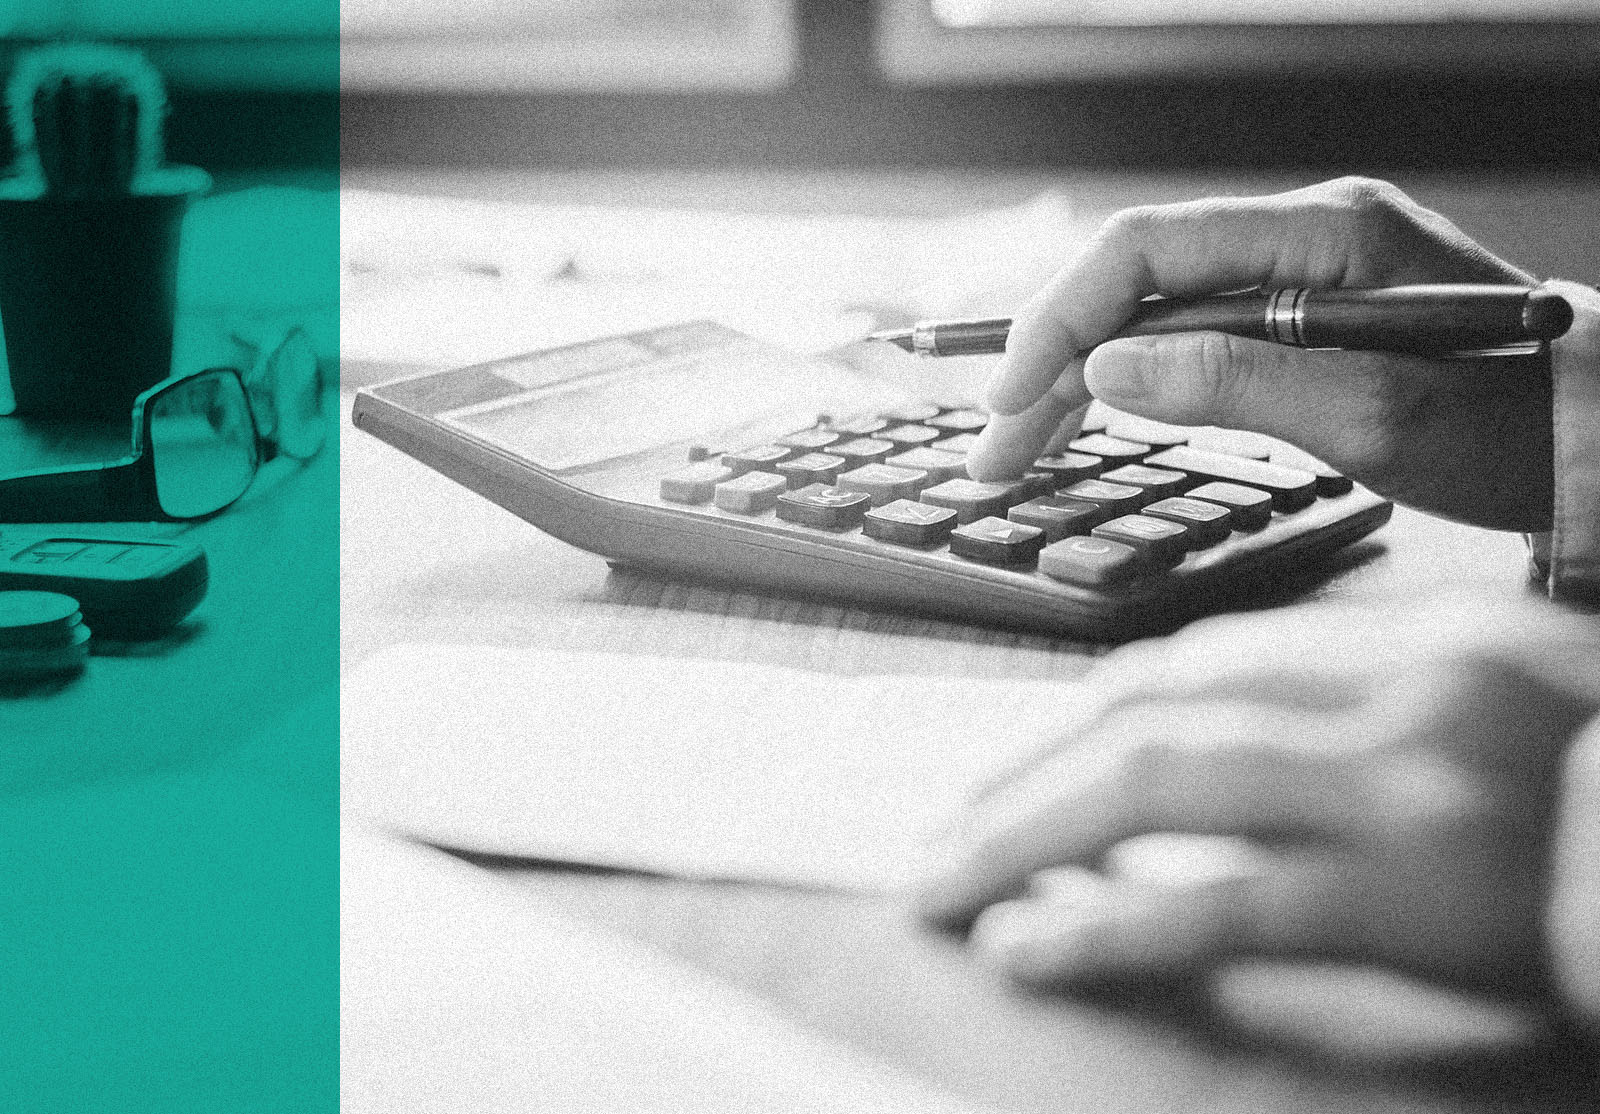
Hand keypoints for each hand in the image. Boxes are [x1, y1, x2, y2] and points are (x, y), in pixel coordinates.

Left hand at [909, 598, 1599, 997]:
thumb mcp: (1495, 708)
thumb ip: (1363, 710)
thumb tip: (1212, 749)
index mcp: (1412, 641)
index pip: (1198, 661)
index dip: (1083, 716)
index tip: (1016, 762)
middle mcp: (1396, 692)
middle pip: (1152, 711)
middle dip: (1025, 774)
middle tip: (945, 829)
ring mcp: (1404, 788)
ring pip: (1156, 788)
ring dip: (1029, 837)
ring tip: (951, 885)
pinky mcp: (1417, 896)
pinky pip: (1223, 903)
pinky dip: (1110, 925)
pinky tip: (1036, 950)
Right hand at [968, 177, 1554, 531]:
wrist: (1588, 438)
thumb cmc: (1506, 427)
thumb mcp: (1372, 415)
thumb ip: (1235, 382)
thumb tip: (1105, 373)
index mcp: (1322, 233)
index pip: (1145, 252)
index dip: (1060, 322)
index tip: (1009, 400)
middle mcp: (1299, 238)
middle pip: (1133, 286)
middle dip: (1049, 366)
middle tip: (991, 453)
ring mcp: (1295, 277)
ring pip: (1148, 318)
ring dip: (1074, 384)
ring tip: (1016, 453)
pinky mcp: (1296, 320)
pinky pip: (1185, 341)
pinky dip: (1127, 386)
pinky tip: (1082, 423)